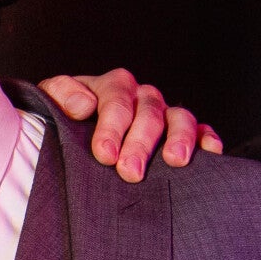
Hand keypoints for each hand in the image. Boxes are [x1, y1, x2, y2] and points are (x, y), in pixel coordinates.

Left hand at [39, 69, 223, 181]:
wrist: (75, 133)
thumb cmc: (64, 121)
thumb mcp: (51, 103)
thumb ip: (60, 96)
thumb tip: (84, 104)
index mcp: (112, 87)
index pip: (116, 101)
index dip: (112, 127)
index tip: (105, 154)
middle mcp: (142, 97)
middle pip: (148, 113)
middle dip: (140, 143)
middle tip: (130, 172)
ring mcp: (164, 114)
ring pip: (179, 117)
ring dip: (178, 139)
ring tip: (174, 162)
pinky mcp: (183, 132)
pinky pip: (201, 130)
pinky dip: (206, 138)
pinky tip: (209, 152)